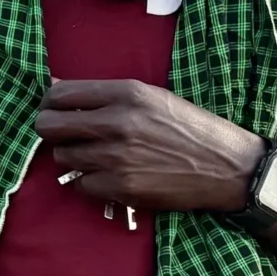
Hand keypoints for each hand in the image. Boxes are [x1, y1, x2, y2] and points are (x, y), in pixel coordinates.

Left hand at [34, 80, 263, 213]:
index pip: (60, 95)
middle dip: (51, 131)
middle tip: (65, 136)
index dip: (49, 104)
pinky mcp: (121, 187)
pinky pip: (80, 184)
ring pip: (62, 157)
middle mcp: (118, 122)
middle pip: (48, 127)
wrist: (227, 167)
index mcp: (126, 93)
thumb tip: (54, 88)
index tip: (54, 110)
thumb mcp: (151, 97)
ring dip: (73, 158)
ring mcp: (117, 157)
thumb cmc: (189, 128)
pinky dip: (89, 182)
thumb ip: (103, 94)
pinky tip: (109, 175)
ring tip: (97, 156)